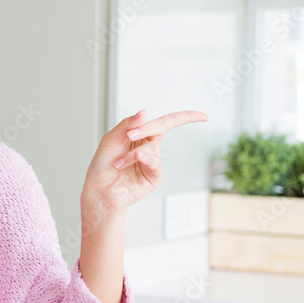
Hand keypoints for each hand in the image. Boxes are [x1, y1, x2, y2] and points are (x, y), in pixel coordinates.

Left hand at [81, 109, 208, 213]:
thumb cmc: (103, 165)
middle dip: (147, 129)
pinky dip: (142, 159)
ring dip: (132, 153)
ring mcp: (153, 161)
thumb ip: (127, 125)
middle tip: (129, 135)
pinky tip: (130, 161)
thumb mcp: (111, 139)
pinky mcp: (154, 175)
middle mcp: (149, 146)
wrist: (100, 190)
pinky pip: (154, 162)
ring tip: (118, 163)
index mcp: (140, 134)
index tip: (203, 116)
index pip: (164, 122)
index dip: (185, 117)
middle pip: (162, 128)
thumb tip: (144, 112)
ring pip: (152, 146)